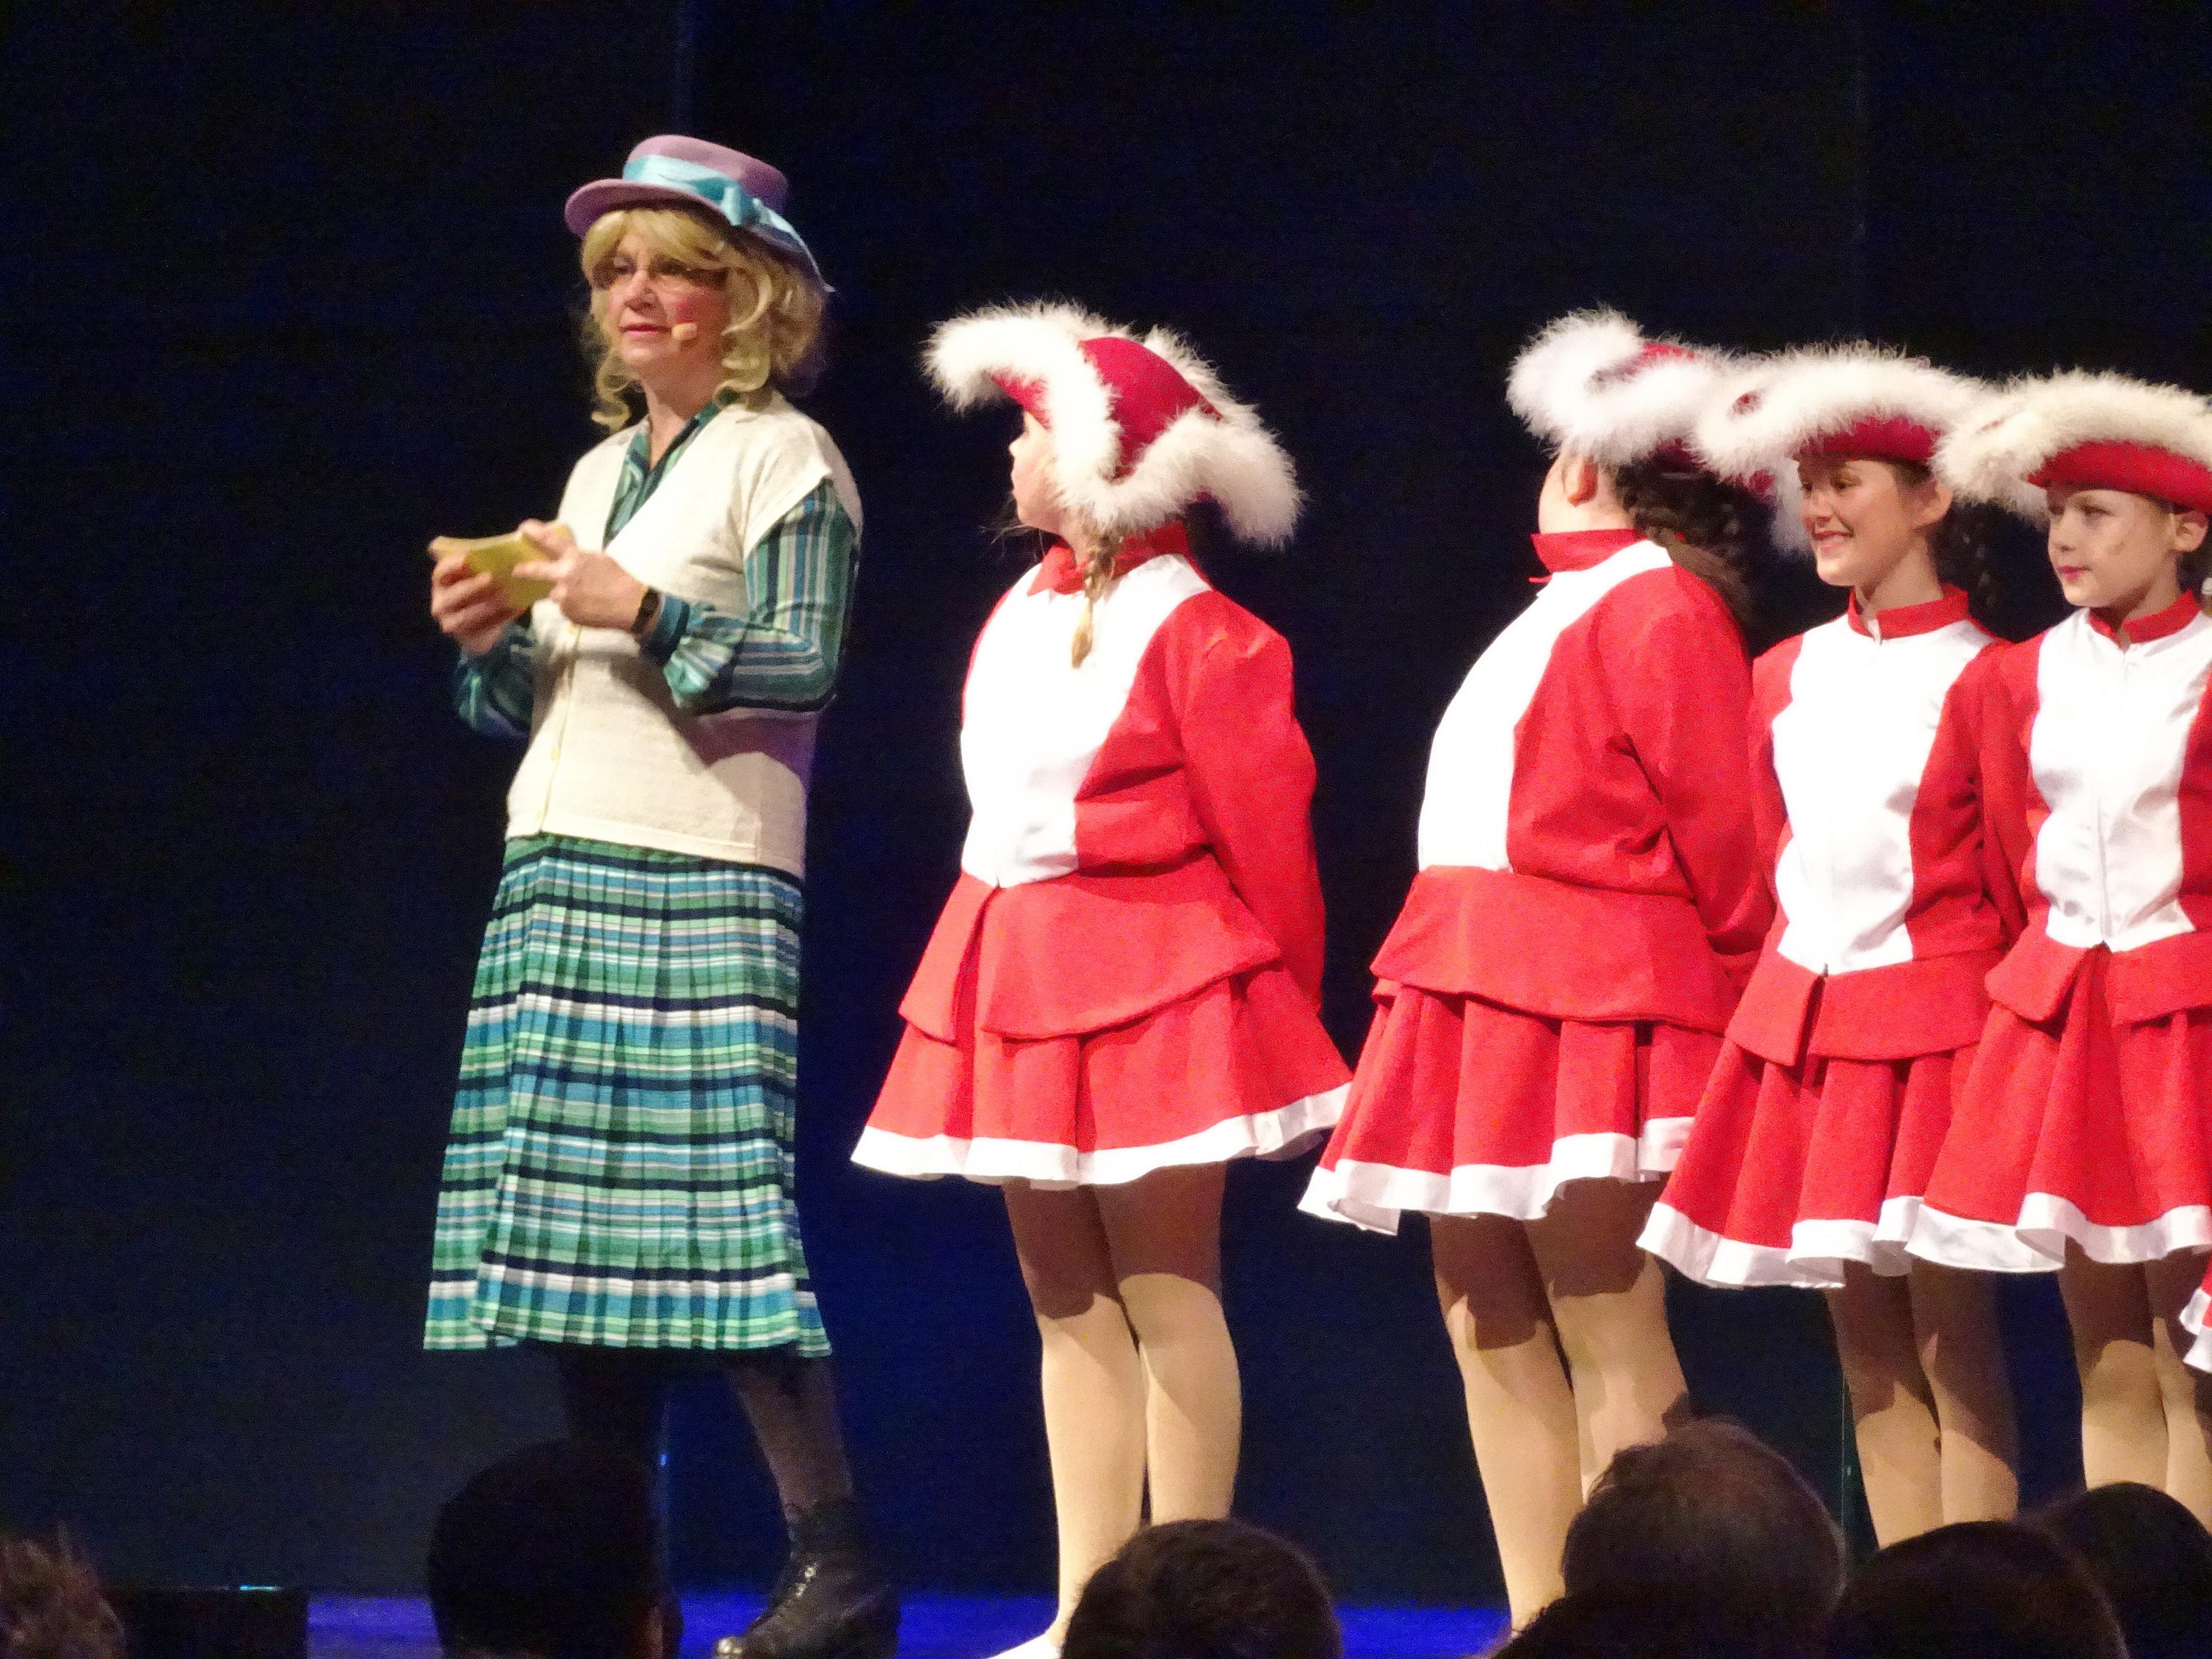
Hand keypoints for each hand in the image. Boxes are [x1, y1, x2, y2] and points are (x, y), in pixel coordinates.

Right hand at [429, 542, 523, 655]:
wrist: (487, 623)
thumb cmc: (483, 591)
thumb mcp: (481, 574)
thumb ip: (484, 563)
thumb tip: (509, 544)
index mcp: (442, 580)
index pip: (441, 570)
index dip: (452, 564)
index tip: (468, 558)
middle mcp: (441, 600)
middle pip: (452, 594)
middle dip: (472, 586)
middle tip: (490, 578)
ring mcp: (449, 621)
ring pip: (465, 615)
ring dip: (487, 606)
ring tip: (506, 597)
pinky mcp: (464, 637)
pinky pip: (482, 629)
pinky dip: (500, 619)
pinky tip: (515, 609)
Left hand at [512, 520, 647, 631]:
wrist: (631, 606)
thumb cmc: (619, 579)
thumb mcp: (598, 559)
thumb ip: (578, 558)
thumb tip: (566, 559)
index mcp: (574, 558)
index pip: (549, 541)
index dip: (534, 532)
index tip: (523, 527)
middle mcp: (563, 576)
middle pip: (535, 571)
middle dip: (524, 569)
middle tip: (517, 570)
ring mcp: (563, 596)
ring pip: (556, 593)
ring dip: (564, 594)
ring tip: (585, 597)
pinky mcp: (567, 613)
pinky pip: (565, 608)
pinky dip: (574, 607)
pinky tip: (589, 607)